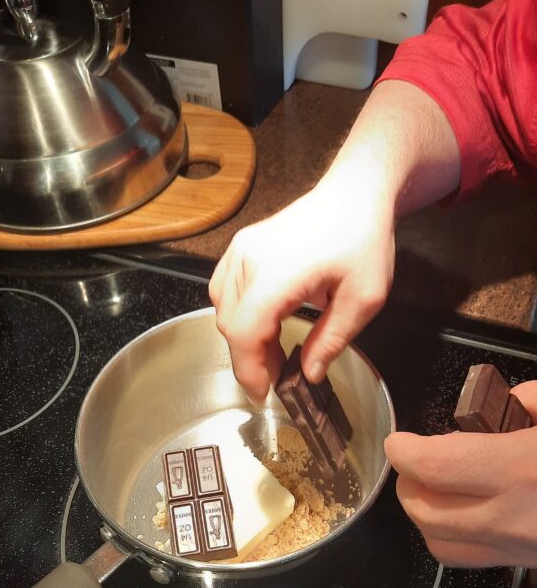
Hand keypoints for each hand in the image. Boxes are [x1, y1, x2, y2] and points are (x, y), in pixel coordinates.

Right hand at [209, 169, 395, 401]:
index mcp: (278, 273)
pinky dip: (237, 314)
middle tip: (277, 378)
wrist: (355, 194)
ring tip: (273, 352)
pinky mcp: (241, 246)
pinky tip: (263, 324)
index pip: (245, 332)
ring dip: (243, 337)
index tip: (264, 393)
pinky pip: (223, 289)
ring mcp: (241, 249)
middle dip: (250, 358)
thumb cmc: (363, 240)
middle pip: (230, 324)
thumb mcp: (364, 299)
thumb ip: (332, 340)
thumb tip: (308, 374)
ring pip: (222, 308)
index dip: (249, 369)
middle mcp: (250, 259)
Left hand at [384, 381, 536, 566]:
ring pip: (438, 543)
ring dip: (426, 512)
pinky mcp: (523, 563)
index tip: (400, 441)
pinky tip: (467, 511)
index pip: (434, 467)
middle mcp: (511, 517)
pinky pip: (467, 558)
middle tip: (420, 459)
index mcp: (519, 469)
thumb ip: (532, 399)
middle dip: (409, 482)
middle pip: (425, 511)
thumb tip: (508, 402)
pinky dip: (451, 535)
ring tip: (440, 485)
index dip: (405, 451)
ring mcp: (516, 548)